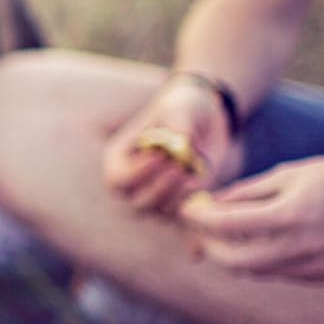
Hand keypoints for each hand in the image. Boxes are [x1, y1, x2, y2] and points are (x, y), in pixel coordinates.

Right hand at [101, 75, 234, 214]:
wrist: (205, 119)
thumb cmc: (183, 107)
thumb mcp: (180, 104)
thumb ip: (178, 118)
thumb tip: (182, 139)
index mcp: (118, 158)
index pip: (118, 178)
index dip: (139, 172)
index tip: (163, 156)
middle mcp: (131, 182)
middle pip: (134, 202)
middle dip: (158, 189)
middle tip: (179, 169)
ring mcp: (153, 195)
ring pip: (157, 211)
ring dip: (175, 196)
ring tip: (192, 173)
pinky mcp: (177, 203)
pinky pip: (178, 218)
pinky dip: (189, 208)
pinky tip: (198, 188)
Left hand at [180, 154, 323, 280]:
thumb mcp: (291, 174)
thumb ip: (247, 192)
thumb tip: (211, 203)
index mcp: (291, 214)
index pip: (226, 224)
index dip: (198, 217)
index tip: (186, 209)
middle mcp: (301, 246)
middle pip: (233, 260)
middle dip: (208, 245)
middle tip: (197, 230)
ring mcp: (314, 266)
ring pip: (253, 271)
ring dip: (230, 256)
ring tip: (221, 235)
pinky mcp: (322, 276)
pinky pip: (277, 273)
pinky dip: (257, 261)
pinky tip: (253, 242)